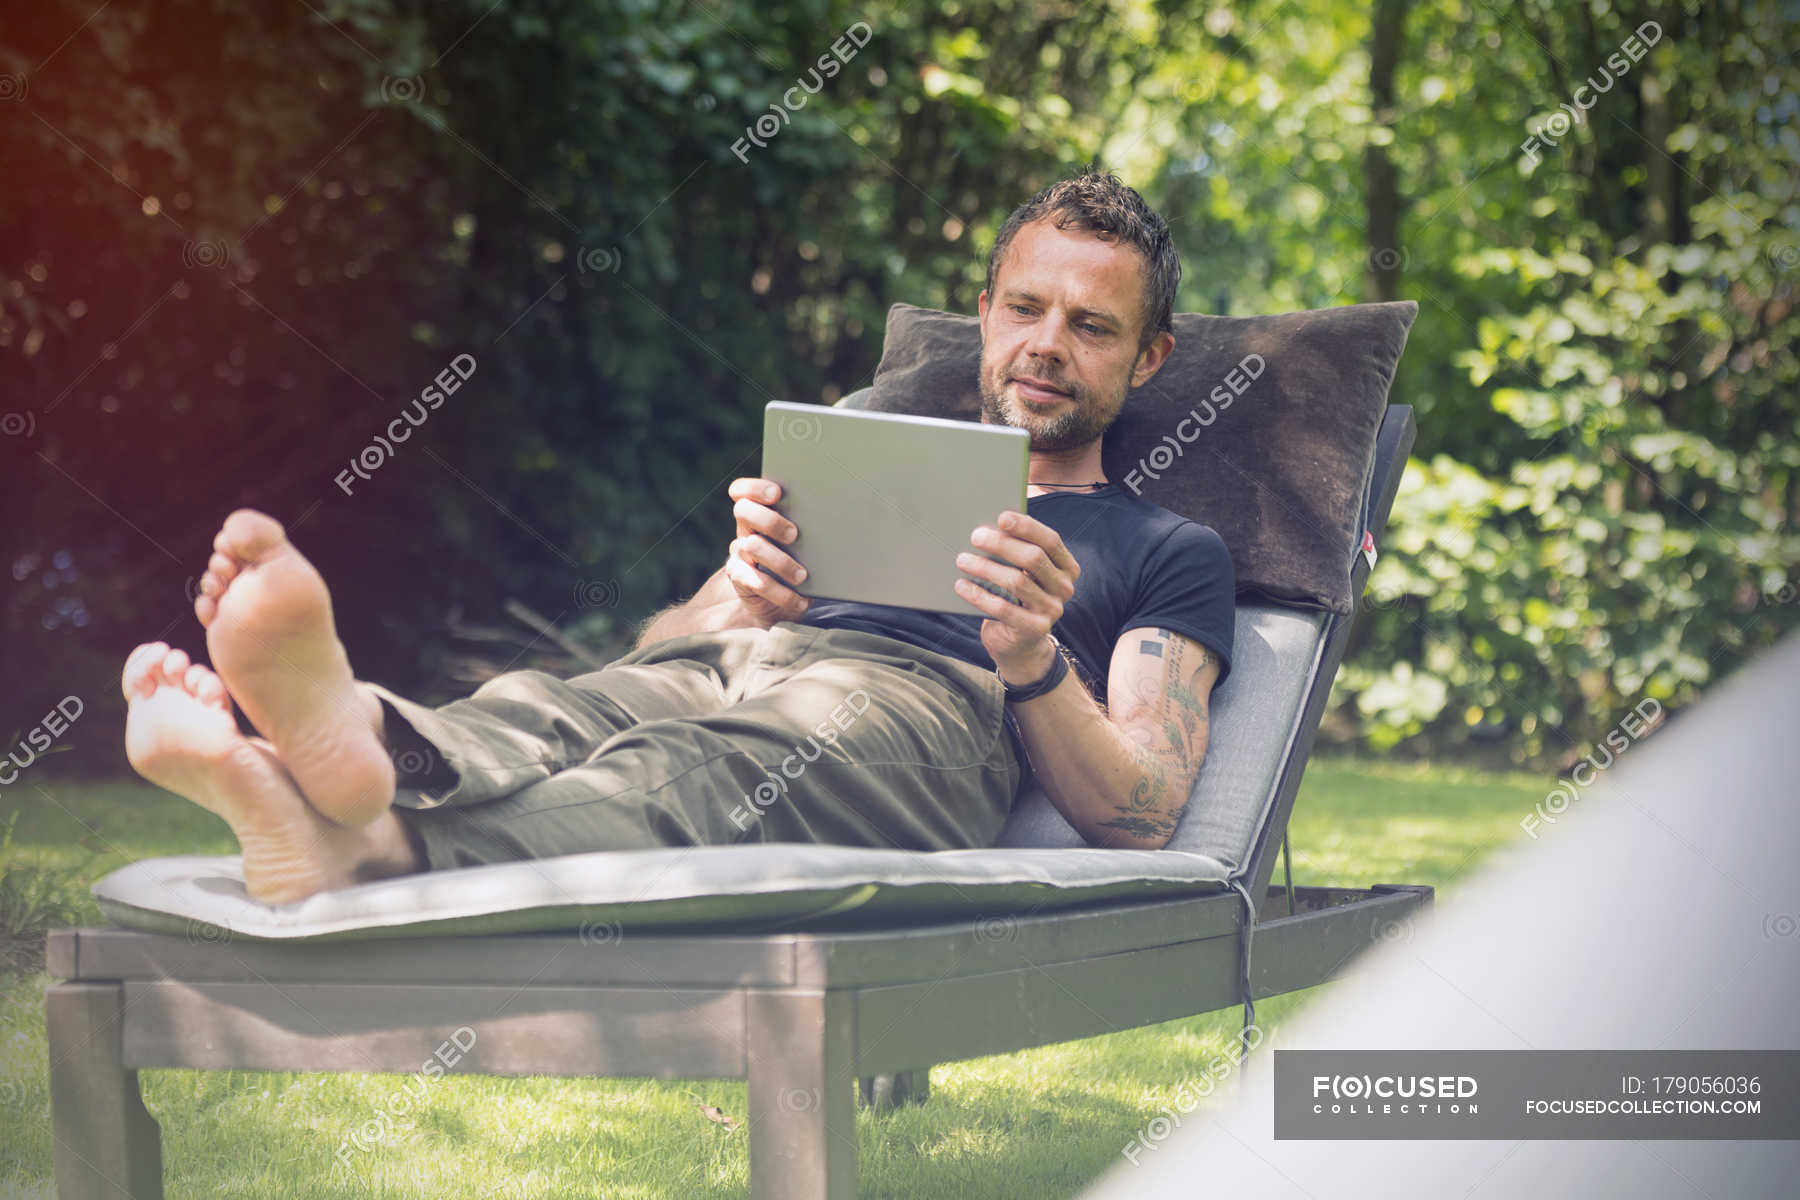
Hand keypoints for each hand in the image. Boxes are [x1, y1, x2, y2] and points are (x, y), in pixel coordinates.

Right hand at [725, 477, 810, 623]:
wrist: (779, 603)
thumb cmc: (799, 562)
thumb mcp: (805, 542)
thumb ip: (811, 526)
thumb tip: (845, 517)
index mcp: (760, 513)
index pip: (742, 491)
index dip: (754, 488)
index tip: (776, 493)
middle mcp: (746, 530)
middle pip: (743, 511)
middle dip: (770, 520)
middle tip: (794, 535)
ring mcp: (741, 554)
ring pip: (751, 546)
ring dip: (780, 561)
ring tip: (802, 575)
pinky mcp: (741, 579)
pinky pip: (756, 582)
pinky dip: (781, 593)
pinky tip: (800, 600)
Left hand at [952, 510, 1080, 684]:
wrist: (1019, 642)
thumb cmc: (1016, 597)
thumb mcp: (1022, 573)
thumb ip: (1017, 552)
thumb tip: (988, 527)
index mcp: (1066, 567)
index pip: (1050, 541)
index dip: (1026, 527)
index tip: (1002, 517)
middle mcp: (1064, 588)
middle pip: (1034, 558)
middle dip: (1002, 544)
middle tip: (975, 536)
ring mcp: (1053, 610)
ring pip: (1017, 582)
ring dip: (986, 568)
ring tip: (962, 559)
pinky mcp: (1036, 629)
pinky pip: (1004, 608)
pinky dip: (979, 595)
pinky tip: (961, 585)